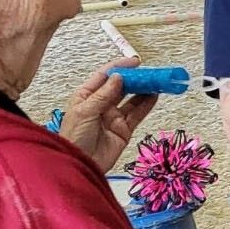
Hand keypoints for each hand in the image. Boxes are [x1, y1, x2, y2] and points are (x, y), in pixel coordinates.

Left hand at [59, 56, 158, 172]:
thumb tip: (118, 77)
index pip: (104, 77)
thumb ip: (103, 95)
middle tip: (150, 73)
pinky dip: (147, 104)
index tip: (135, 62)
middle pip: (121, 87)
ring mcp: (113, 117)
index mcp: (86, 97)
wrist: (79, 166)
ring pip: (132, 99)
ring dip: (144, 90)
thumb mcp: (84, 112)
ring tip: (156, 82)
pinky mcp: (123, 129)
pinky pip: (137, 114)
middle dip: (135, 78)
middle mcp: (101, 105)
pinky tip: (155, 95)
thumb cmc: (73, 139)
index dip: (120, 67)